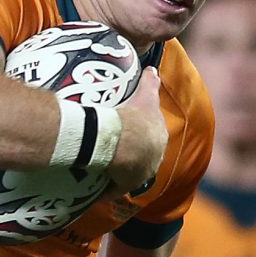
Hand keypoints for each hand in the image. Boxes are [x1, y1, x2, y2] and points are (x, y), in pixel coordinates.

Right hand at [108, 67, 166, 191]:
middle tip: (113, 148)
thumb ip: (150, 83)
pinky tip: (96, 184)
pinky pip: (115, 187)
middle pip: (142, 156)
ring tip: (103, 165)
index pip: (151, 136)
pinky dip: (106, 186)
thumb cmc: (134, 117)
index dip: (140, 134)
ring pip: (129, 172)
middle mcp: (154, 158)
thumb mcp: (144, 97)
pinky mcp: (126, 185)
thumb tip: (152, 69)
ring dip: (119, 170)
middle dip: (132, 154)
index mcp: (159, 137)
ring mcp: (141, 173)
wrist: (122, 141)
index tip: (129, 132)